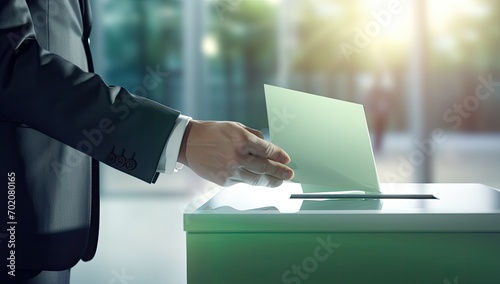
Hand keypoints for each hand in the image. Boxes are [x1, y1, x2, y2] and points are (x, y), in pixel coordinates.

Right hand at [178, 120, 293, 186]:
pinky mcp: (224, 181)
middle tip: (289, 175)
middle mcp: (238, 157)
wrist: (189, 143)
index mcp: (243, 140)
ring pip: (257, 180)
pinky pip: (242, 182)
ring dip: (270, 181)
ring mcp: (231, 171)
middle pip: (266, 168)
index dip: (280, 156)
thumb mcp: (235, 127)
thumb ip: (253, 136)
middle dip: (280, 172)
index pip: (268, 151)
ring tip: (279, 182)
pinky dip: (251, 181)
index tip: (286, 159)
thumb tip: (268, 148)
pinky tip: (258, 180)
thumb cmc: (212, 133)